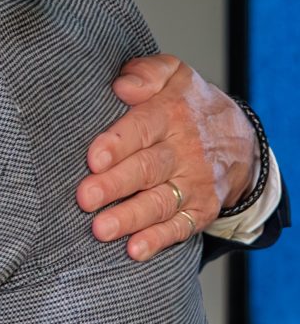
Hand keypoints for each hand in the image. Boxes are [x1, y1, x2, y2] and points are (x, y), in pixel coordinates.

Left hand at [76, 55, 259, 260]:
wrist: (238, 135)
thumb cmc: (185, 101)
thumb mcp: (171, 73)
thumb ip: (146, 73)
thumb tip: (123, 86)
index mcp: (170, 113)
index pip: (142, 128)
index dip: (118, 144)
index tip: (93, 158)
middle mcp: (184, 150)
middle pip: (147, 169)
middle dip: (114, 185)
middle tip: (84, 198)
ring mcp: (194, 182)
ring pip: (160, 202)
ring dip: (129, 217)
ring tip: (100, 229)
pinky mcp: (202, 209)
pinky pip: (180, 227)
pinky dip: (158, 240)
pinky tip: (135, 250)